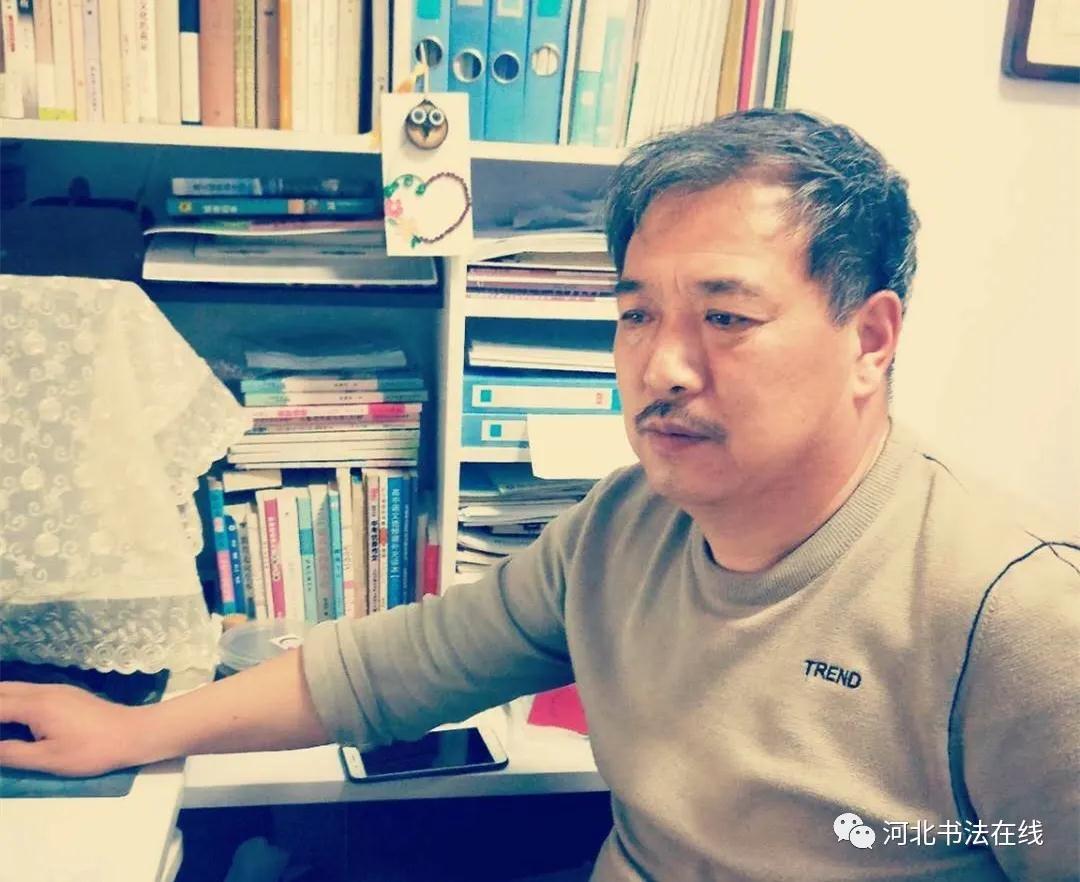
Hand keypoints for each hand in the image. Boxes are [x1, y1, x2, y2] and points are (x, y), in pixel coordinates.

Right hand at [0, 681, 147, 776]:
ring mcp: (56, 689)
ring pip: (14, 688)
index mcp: (36, 706)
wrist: (133, 733)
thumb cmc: (92, 750)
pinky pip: (27, 691)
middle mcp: (43, 691)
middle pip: (2, 690)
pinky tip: (8, 715)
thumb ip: (12, 753)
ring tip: (0, 726)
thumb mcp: (48, 760)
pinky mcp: (65, 694)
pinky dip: (10, 699)